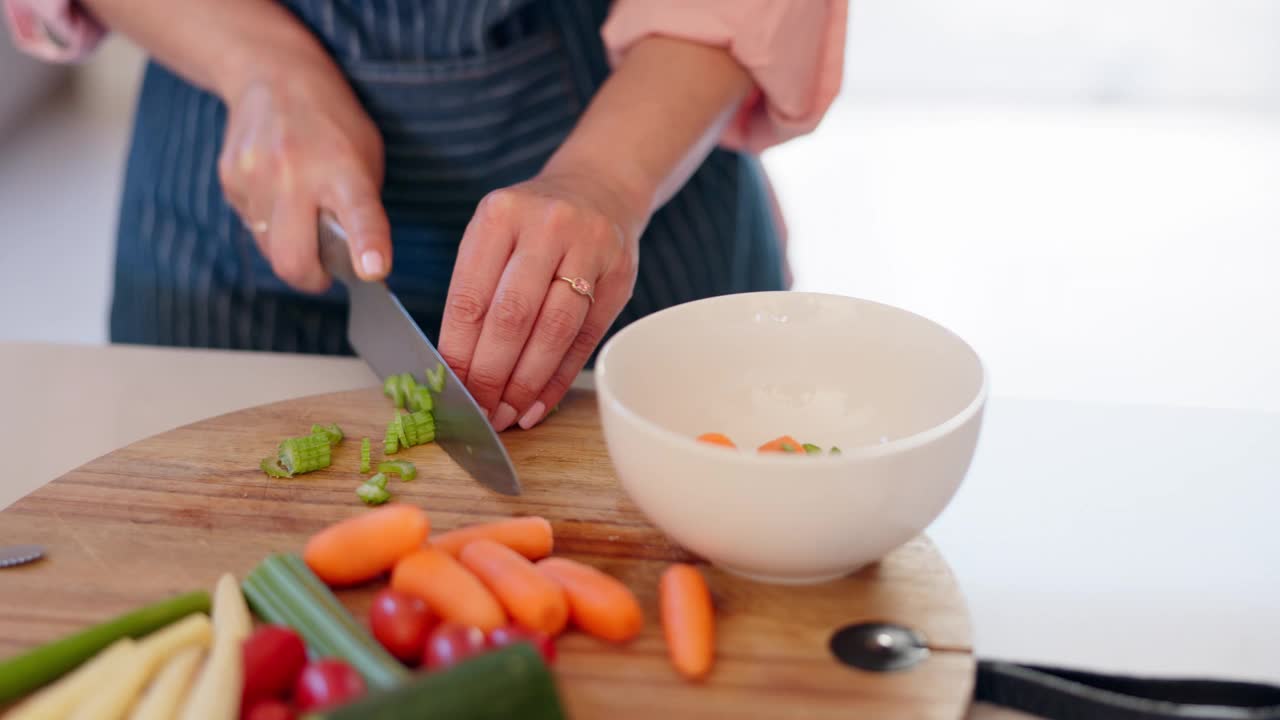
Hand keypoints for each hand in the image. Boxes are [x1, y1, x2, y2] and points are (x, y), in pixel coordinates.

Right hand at [217, 62, 391, 291]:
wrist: (272, 74)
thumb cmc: (332, 122)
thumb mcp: (366, 155)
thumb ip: (363, 208)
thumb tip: (357, 264)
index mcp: (343, 167)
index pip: (359, 214)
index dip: (367, 246)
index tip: (373, 271)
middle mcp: (295, 172)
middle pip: (292, 258)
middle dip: (311, 278)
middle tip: (324, 272)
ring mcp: (255, 176)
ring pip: (269, 249)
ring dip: (289, 247)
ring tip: (302, 214)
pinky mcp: (229, 180)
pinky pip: (251, 226)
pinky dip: (269, 224)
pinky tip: (278, 192)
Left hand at [438, 170, 644, 431]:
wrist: (600, 189)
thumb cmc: (532, 225)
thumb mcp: (494, 235)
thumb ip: (476, 291)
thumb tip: (457, 370)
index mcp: (500, 215)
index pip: (471, 297)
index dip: (459, 351)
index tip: (450, 389)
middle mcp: (547, 226)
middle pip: (513, 316)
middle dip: (492, 374)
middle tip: (480, 411)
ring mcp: (590, 248)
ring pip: (554, 331)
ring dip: (527, 383)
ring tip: (507, 414)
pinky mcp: (620, 276)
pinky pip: (586, 338)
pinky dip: (559, 378)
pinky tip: (539, 402)